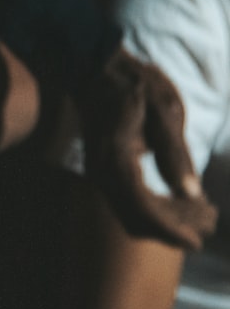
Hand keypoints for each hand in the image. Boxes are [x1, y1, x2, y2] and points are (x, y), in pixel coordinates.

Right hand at [79, 48, 215, 249]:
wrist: (96, 69)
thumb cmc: (133, 84)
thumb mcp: (165, 111)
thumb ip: (176, 154)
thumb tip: (192, 194)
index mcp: (117, 158)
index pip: (144, 208)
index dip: (173, 229)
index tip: (202, 238)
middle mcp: (102, 172)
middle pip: (138, 218)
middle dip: (176, 226)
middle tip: (212, 219)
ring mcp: (99, 174)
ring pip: (132, 214)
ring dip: (167, 220)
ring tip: (202, 212)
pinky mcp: (103, 172)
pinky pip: (127, 202)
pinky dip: (155, 209)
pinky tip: (180, 200)